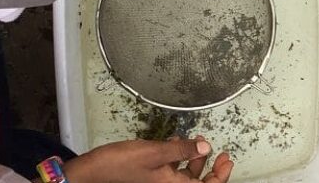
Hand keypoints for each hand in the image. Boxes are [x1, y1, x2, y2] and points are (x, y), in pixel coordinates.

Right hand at [64, 137, 232, 182]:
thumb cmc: (120, 164)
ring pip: (185, 175)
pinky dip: (177, 158)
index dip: (220, 176)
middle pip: (197, 182)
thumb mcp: (156, 152)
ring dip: (193, 159)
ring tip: (197, 140)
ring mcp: (158, 182)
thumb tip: (206, 146)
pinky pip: (171, 170)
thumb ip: (182, 150)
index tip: (227, 159)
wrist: (92, 171)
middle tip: (220, 153)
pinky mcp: (150, 176)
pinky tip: (175, 142)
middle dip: (210, 167)